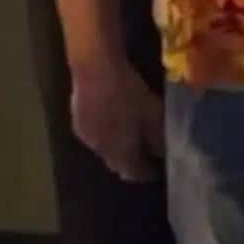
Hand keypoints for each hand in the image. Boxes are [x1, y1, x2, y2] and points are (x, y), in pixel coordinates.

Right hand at [70, 62, 164, 181]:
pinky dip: (106, 133)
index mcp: (120, 153)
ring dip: (118, 148)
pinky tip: (112, 119)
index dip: (148, 172)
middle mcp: (101, 151)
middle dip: (132, 162)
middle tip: (145, 153)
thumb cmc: (128, 93)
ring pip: (105, 150)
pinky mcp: (77, 121)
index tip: (158, 168)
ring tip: (130, 135)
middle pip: (118, 164)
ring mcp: (86, 137)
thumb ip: (159, 137)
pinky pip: (95, 135)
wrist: (95, 70)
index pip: (135, 173)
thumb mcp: (152, 114)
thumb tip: (165, 152)